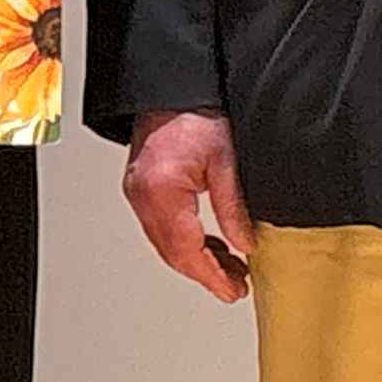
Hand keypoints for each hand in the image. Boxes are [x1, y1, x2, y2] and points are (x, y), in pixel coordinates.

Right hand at [125, 108, 254, 298]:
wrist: (171, 90)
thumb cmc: (194, 114)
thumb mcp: (226, 161)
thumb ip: (233, 207)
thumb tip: (245, 244)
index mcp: (161, 191)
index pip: (185, 249)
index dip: (210, 275)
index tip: (231, 291)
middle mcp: (142, 196)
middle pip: (171, 252)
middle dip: (204, 273)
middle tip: (234, 286)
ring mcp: (137, 195)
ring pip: (165, 244)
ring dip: (195, 260)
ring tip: (229, 269)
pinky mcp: (141, 191)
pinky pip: (161, 228)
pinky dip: (185, 242)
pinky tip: (209, 245)